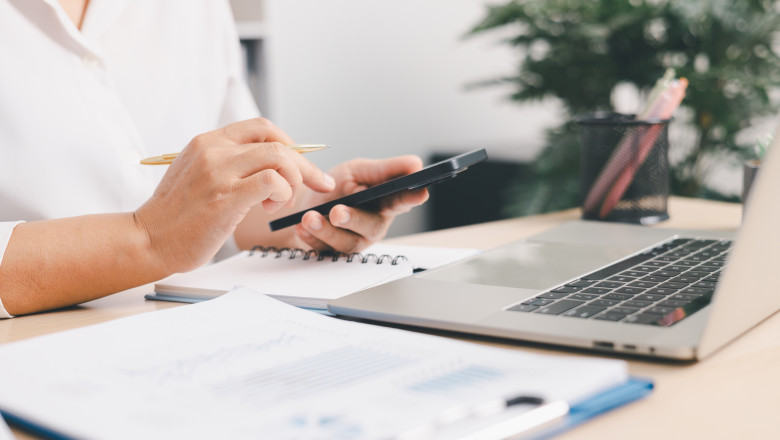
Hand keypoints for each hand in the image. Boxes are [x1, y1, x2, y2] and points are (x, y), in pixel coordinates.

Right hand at [134, 118, 334, 273]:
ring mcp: (218, 171)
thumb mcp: (199, 176)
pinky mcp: (225, 196)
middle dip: (305, 167)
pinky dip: (283, 194)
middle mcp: (213, 150)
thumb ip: (228, 165)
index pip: (262, 127)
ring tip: (279, 204)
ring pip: (279, 157)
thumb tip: (272, 167)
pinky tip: (271, 208)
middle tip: (317, 186)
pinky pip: (273, 181)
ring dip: (293, 182)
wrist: (148, 240)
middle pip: (277, 143)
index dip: (290, 145)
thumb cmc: (177, 216)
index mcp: (208, 142)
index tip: (303, 166)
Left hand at [292, 155, 428, 252]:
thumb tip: (416, 163)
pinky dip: (311, 238)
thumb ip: (386, 169)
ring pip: (346, 242)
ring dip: (327, 230)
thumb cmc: (337, 187)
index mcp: (384, 203)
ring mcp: (354, 241)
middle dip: (354, 219)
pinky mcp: (334, 253)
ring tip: (310, 218)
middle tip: (337, 212)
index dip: (412, 197)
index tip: (420, 192)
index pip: (402, 200)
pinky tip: (302, 227)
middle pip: (371, 226)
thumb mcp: (359, 170)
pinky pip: (325, 250)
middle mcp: (373, 225)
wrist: (306, 204)